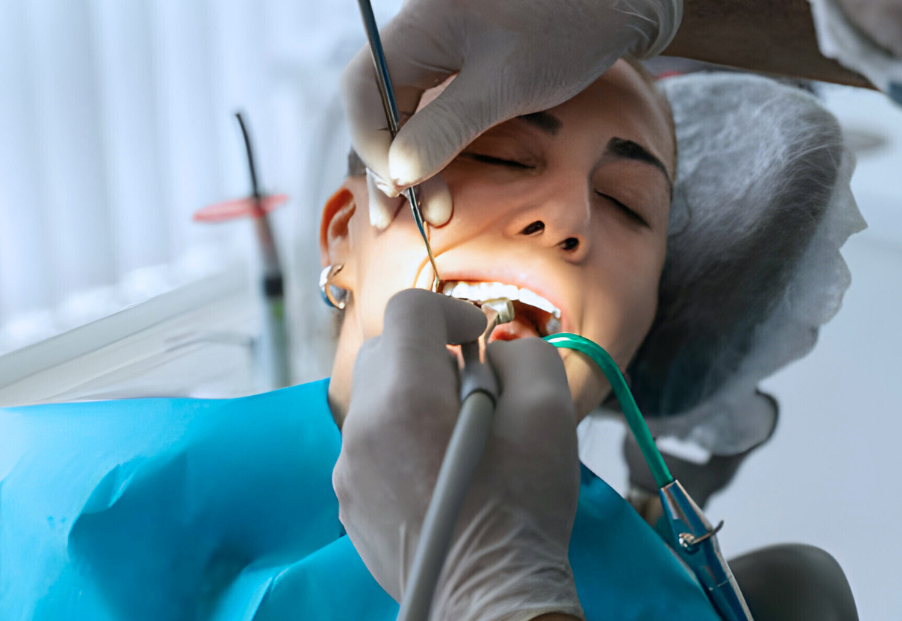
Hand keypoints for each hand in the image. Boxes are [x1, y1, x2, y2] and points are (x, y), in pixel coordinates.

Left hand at [334, 290, 584, 620]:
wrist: (492, 596)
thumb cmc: (524, 508)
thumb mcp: (552, 412)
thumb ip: (525, 355)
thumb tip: (493, 353)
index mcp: (407, 398)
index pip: (408, 309)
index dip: (450, 309)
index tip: (477, 336)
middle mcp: (364, 426)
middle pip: (386, 350)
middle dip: (431, 353)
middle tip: (475, 389)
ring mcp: (349, 466)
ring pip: (377, 398)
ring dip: (416, 398)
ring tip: (462, 437)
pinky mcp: (350, 499)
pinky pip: (371, 443)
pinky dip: (402, 439)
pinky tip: (442, 472)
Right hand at [343, 0, 681, 226]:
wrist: (615, 2)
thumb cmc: (566, 35)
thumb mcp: (504, 88)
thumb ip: (445, 129)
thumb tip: (396, 173)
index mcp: (422, 18)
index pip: (363, 86)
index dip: (370, 143)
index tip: (396, 190)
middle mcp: (421, 23)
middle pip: (378, 99)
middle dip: (389, 160)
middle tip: (402, 217)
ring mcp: (440, 36)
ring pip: (404, 106)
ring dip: (412, 157)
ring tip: (430, 209)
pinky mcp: (463, 51)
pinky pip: (429, 102)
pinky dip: (433, 142)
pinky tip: (439, 178)